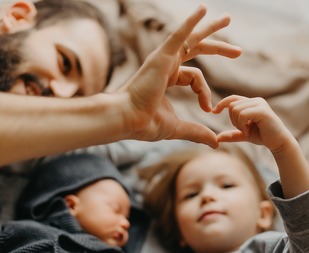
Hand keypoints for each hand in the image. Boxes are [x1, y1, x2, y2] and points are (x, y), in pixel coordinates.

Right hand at [119, 5, 240, 147]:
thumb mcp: (178, 127)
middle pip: (195, 50)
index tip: (208, 109)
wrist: (128, 120)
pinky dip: (190, 22)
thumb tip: (215, 142)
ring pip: (190, 39)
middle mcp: (166, 66)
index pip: (194, 78)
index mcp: (168, 79)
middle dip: (217, 48)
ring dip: (209, 29)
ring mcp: (163, 59)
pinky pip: (178, 35)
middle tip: (238, 51)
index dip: (205, 93)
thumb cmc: (145, 123)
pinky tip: (204, 9)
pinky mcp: (161, 57)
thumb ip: (197, 132)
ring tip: (227, 18)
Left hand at [213, 95, 291, 151]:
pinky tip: (248, 131)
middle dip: (233, 120)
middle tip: (243, 130)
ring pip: (235, 110)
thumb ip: (232, 135)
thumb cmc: (263, 137)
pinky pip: (242, 114)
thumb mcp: (244, 135)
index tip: (214, 112)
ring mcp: (259, 104)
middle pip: (232, 105)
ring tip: (247, 130)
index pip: (232, 98)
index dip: (222, 104)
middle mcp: (255, 101)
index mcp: (251, 103)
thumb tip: (217, 138)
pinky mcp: (262, 110)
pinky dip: (242, 125)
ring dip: (238, 123)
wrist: (278, 143)